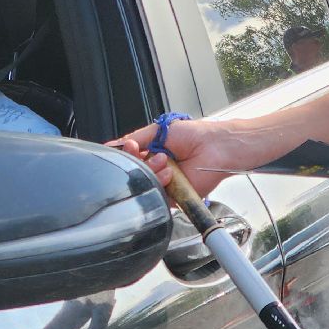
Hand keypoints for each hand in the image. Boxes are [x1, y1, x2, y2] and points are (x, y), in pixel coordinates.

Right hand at [108, 118, 235, 196]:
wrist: (215, 148)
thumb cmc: (194, 135)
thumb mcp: (158, 132)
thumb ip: (136, 138)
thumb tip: (113, 144)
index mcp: (152, 152)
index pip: (130, 158)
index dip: (127, 154)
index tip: (130, 147)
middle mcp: (156, 168)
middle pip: (134, 172)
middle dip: (138, 162)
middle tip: (149, 154)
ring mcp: (164, 183)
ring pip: (143, 184)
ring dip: (151, 172)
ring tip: (165, 162)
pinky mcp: (173, 196)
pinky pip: (157, 196)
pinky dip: (160, 184)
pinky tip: (168, 174)